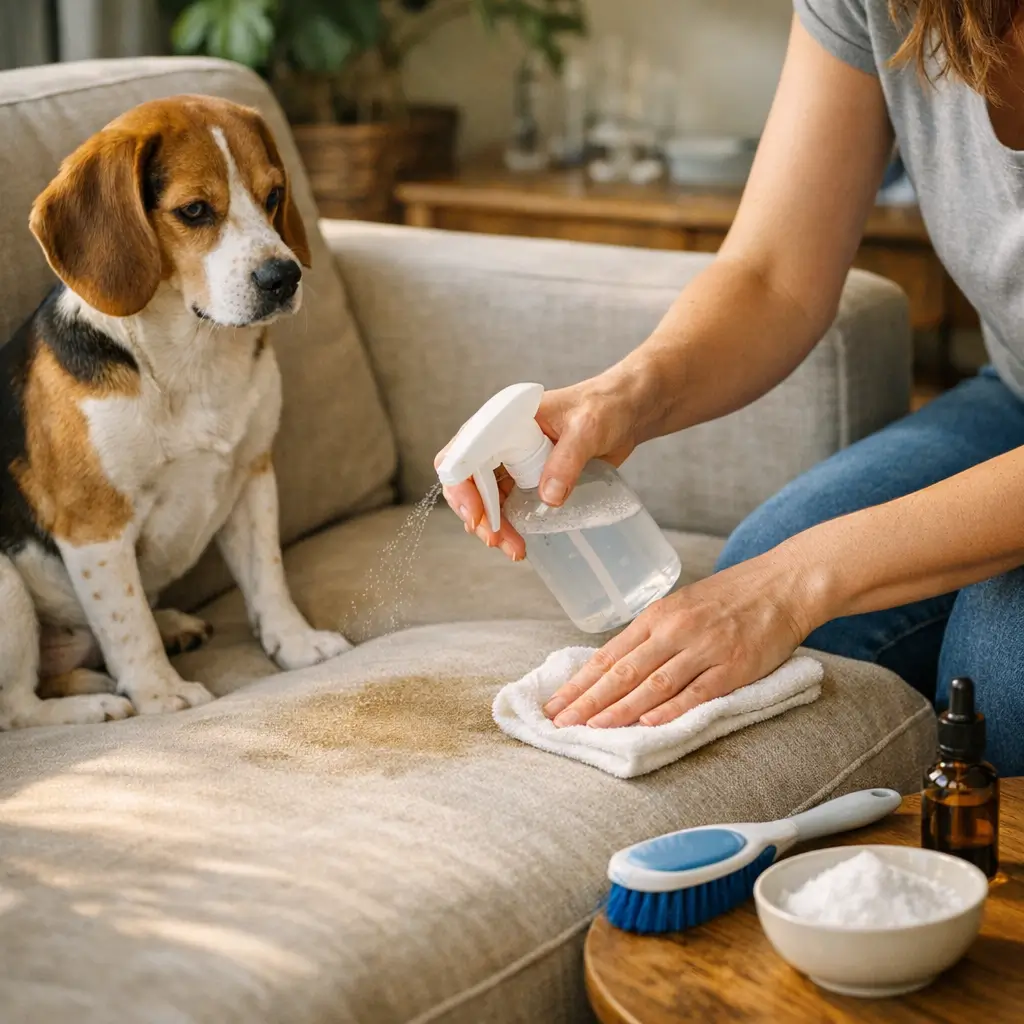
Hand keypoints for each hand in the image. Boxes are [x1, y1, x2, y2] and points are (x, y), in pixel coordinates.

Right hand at [435, 373, 639, 559]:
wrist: (627, 412)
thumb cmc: (606, 406)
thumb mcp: (587, 429)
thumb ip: (567, 460)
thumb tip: (548, 498)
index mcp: (504, 421)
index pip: (464, 453)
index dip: (462, 486)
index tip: (477, 515)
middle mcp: (502, 441)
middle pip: (469, 481)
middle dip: (478, 514)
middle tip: (496, 541)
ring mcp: (514, 461)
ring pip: (487, 498)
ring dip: (494, 526)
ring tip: (514, 549)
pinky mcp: (529, 478)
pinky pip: (508, 504)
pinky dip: (510, 525)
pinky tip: (521, 540)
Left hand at [542, 545, 819, 726]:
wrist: (782, 584)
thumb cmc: (729, 598)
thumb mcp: (680, 607)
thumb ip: (651, 636)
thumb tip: (614, 669)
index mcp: (657, 616)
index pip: (608, 655)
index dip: (579, 682)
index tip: (554, 704)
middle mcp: (674, 630)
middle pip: (622, 672)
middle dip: (587, 701)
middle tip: (559, 723)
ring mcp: (703, 649)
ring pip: (653, 685)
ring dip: (619, 710)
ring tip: (592, 729)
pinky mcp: (733, 666)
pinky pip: (696, 692)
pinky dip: (670, 710)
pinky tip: (647, 724)